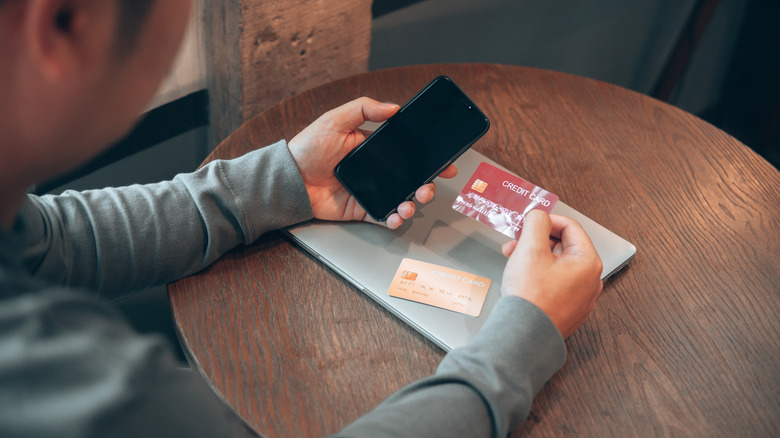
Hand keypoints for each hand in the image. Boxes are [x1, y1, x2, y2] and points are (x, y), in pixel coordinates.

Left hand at [288, 97, 457, 228]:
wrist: (290, 179)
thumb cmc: (308, 147)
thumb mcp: (335, 119)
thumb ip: (364, 108)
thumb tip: (393, 106)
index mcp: (374, 147)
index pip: (408, 152)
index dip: (428, 157)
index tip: (444, 161)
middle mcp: (377, 170)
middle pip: (411, 178)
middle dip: (427, 183)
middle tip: (429, 186)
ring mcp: (371, 190)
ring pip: (401, 198)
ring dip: (413, 202)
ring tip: (411, 203)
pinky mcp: (361, 209)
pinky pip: (384, 215)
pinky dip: (394, 219)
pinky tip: (397, 216)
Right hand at [501, 210, 602, 337]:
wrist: (523, 336)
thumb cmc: (530, 298)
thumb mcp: (530, 248)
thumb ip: (536, 223)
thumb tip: (539, 215)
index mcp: (588, 263)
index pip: (571, 227)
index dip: (547, 220)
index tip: (530, 221)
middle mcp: (590, 281)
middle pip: (564, 247)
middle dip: (537, 240)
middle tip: (517, 240)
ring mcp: (580, 298)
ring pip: (557, 265)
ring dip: (534, 257)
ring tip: (513, 259)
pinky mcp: (567, 310)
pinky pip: (555, 284)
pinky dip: (538, 275)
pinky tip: (521, 278)